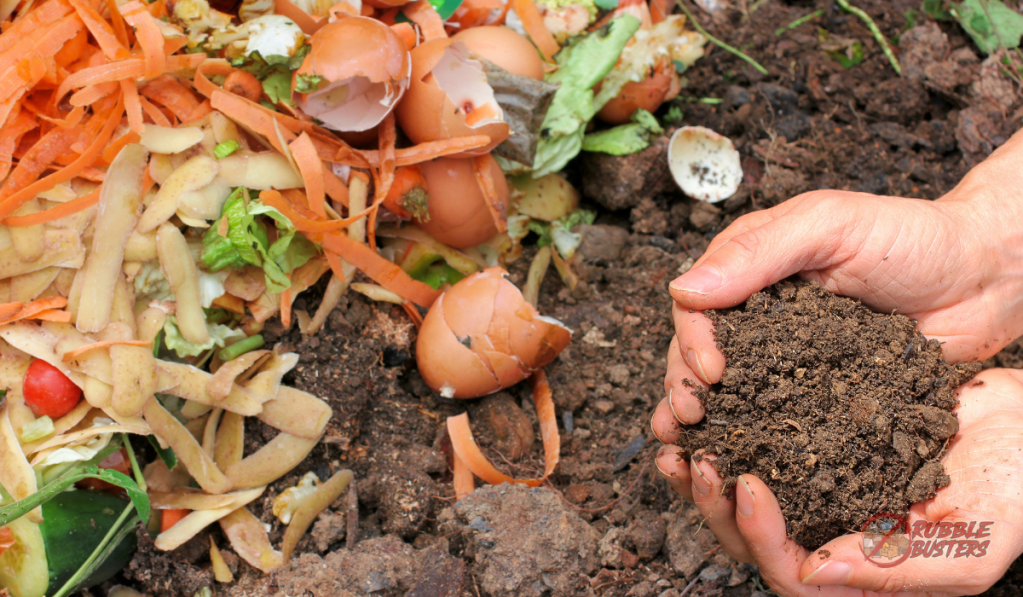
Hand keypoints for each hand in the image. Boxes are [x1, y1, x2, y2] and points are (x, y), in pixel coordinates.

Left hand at [653, 368, 1022, 596]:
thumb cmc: (1012, 494)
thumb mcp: (971, 546)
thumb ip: (896, 569)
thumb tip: (812, 570)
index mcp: (860, 576)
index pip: (790, 573)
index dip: (760, 535)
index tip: (748, 483)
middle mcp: (829, 539)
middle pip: (751, 540)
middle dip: (715, 504)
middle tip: (695, 458)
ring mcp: (819, 495)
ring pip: (744, 499)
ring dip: (707, 472)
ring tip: (680, 437)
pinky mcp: (814, 451)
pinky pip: (761, 448)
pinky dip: (731, 431)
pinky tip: (712, 406)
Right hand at [659, 127, 1022, 428]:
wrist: (985, 279)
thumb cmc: (912, 237)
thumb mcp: (830, 225)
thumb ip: (758, 252)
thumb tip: (683, 289)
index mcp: (750, 270)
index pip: (696, 307)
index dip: (690, 340)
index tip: (710, 371)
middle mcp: (760, 317)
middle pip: (699, 355)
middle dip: (685, 388)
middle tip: (689, 419)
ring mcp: (787, 359)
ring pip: (730, 393)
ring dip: (706, 422)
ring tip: (690, 453)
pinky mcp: (818, 395)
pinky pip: (779, 419)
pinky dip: (753, 442)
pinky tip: (738, 465)